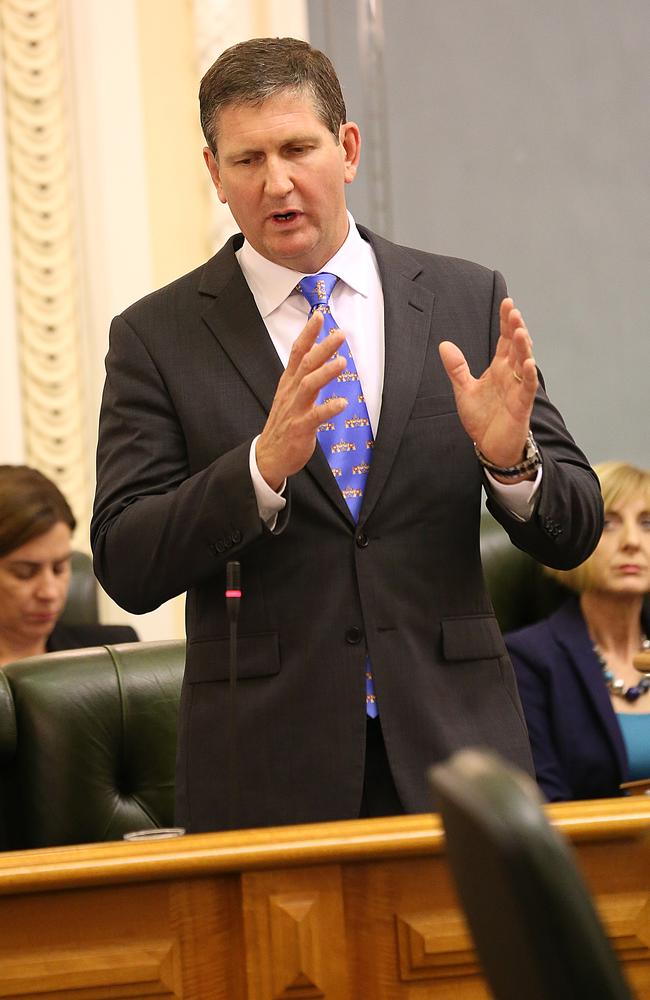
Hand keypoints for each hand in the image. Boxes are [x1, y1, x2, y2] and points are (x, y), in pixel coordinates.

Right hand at [256, 311, 347, 489]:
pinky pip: (315, 417)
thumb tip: (318, 356)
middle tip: (340, 334)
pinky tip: (342, 404)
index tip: (319, 316)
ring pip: (308, 386)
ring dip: (325, 373)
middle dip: (323, 347)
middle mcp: (291, 392)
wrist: (269, 455)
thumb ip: (303, 376)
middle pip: (306, 364)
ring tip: (342, 363)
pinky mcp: (300, 428)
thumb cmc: (284, 424)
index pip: (298, 352)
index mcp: (288, 382)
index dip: (308, 334)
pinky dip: (328, 409)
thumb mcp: (290, 395)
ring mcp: (294, 410)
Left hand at [438, 297, 537, 469]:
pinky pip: (527, 388)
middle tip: (513, 311)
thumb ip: (457, 368)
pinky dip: (529, 376)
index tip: (507, 303)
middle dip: (516, 328)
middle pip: (516, 347)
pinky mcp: (522, 405)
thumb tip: (444, 344)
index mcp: (499, 368)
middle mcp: (511, 374)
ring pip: (524, 363)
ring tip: (521, 331)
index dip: (506, 322)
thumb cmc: (482, 418)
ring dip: (524, 347)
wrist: (490, 446)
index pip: (505, 340)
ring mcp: (518, 388)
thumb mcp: (464, 390)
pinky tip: (529, 363)